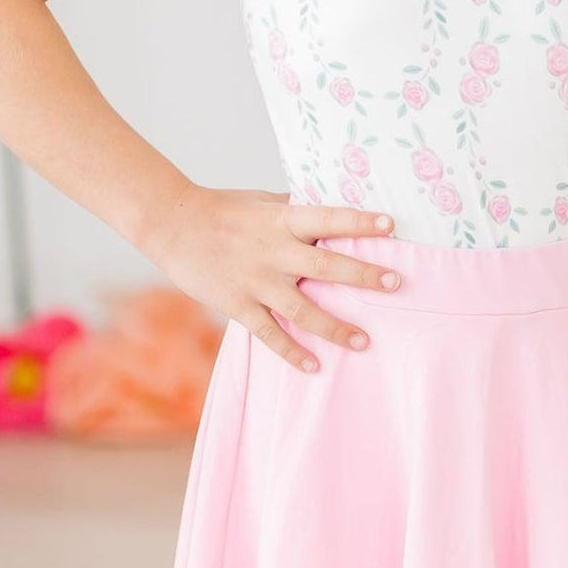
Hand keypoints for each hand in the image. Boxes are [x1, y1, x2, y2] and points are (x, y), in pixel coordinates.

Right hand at [145, 184, 401, 375]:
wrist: (171, 224)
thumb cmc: (222, 209)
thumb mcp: (263, 201)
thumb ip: (296, 209)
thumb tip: (331, 207)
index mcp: (282, 220)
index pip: (329, 218)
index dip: (360, 223)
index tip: (391, 226)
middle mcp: (273, 251)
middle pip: (325, 267)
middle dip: (362, 276)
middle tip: (395, 284)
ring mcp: (255, 281)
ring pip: (302, 309)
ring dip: (335, 326)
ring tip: (364, 342)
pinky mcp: (237, 305)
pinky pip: (269, 334)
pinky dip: (291, 352)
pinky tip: (315, 366)